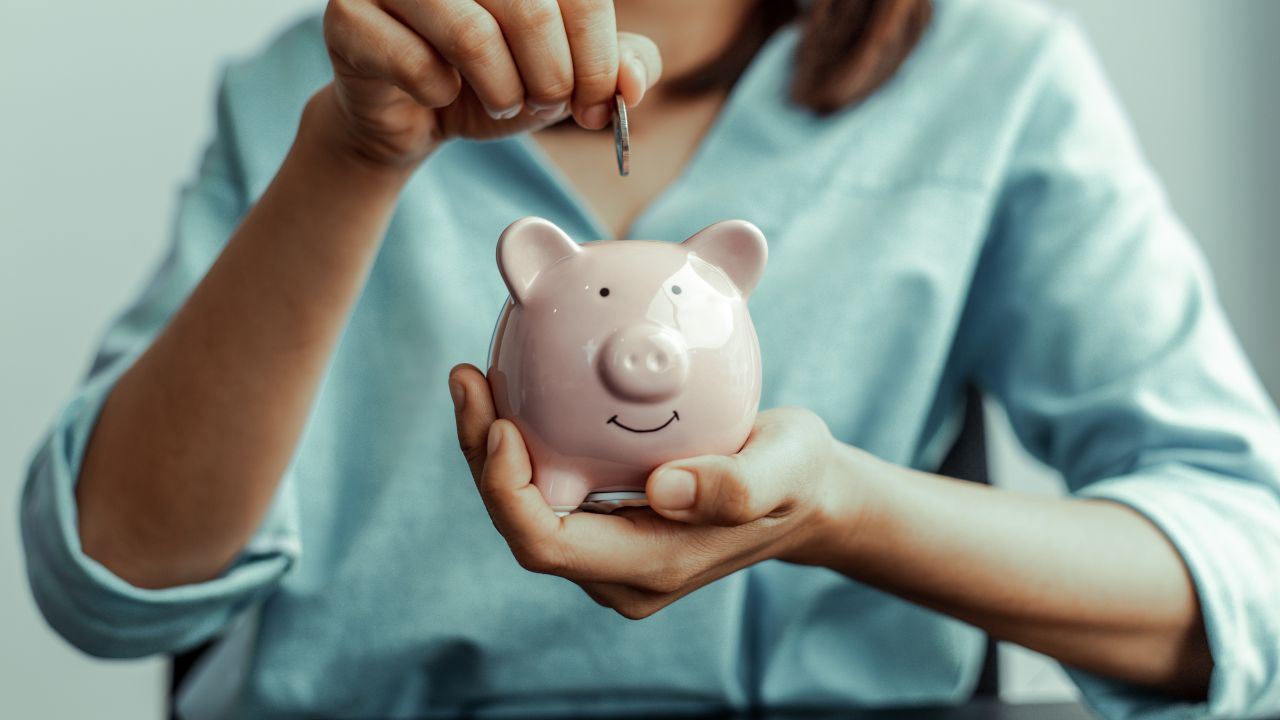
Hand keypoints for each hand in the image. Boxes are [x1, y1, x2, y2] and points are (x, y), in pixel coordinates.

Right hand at [320, 0, 661, 166]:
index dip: (598, 58)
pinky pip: (416, 65)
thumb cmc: (493, 79)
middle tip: (545, 103)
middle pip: (531, 9)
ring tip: (501, 100)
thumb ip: (615, 67)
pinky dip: (441, 97)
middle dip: (552, 78)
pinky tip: (438, 94)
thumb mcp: (566, 75)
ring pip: (473, 35)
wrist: (415, 114)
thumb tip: (631, 83)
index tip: (597, 104)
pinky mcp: (348, 16)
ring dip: (501, 90)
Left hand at [449, 363, 844, 617]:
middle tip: (469, 378)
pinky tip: (514, 389)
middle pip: (522, 526)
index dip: (507, 492)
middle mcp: (619, 571)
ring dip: (490, 449)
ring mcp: (611, 553)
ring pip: (527, 507)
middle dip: (482, 458)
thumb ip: (737, 486)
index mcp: (651, 566)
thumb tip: (662, 490)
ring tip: (475, 378)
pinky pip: (547, 489)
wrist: (805, 494)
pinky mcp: (609, 525)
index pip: (547, 545)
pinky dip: (523, 444)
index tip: (501, 424)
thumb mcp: (787, 468)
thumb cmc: (797, 477)